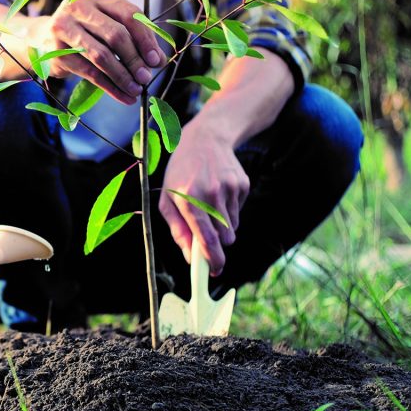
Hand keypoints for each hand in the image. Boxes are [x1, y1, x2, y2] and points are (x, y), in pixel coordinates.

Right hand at [33, 0, 162, 103]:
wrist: (42, 38)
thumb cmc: (85, 30)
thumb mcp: (108, 25)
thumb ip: (134, 37)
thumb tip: (158, 60)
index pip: (128, 14)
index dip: (145, 38)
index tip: (156, 60)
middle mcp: (78, 7)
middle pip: (115, 34)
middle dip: (135, 60)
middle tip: (146, 78)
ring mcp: (64, 28)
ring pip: (101, 55)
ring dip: (123, 76)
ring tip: (136, 90)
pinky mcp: (56, 52)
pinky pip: (89, 73)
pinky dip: (110, 87)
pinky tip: (123, 97)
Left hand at [158, 122, 249, 275]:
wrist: (205, 138)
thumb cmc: (180, 173)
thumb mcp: (168, 199)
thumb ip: (178, 230)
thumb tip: (190, 257)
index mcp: (189, 199)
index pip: (206, 238)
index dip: (212, 259)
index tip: (214, 271)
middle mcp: (211, 194)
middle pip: (225, 238)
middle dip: (218, 244)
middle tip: (207, 237)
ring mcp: (229, 188)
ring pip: (233, 228)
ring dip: (222, 227)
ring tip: (209, 206)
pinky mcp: (242, 185)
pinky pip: (238, 213)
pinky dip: (229, 211)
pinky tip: (218, 193)